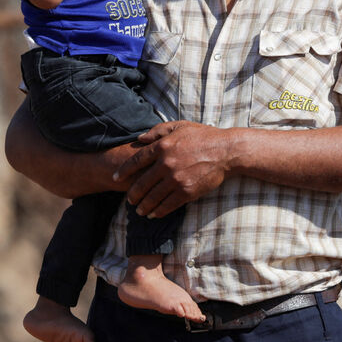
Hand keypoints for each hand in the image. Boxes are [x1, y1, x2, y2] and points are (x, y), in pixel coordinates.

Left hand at [113, 121, 233, 217]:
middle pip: (142, 183)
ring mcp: (176, 179)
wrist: (226, 151)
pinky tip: (154, 214)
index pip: (136, 161)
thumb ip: (158, 131)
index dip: (124, 171)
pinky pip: (168, 205)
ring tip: (139, 210)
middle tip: (129, 200)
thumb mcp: (180, 126)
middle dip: (133, 194)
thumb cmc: (203, 136)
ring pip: (153, 197)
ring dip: (144, 206)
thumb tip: (139, 138)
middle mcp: (166, 163)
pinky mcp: (187, 191)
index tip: (116, 177)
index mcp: (163, 146)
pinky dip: (159, 211)